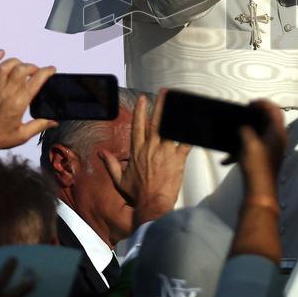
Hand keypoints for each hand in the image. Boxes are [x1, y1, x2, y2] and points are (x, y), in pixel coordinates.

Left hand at [0, 50, 57, 154]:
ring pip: (5, 67)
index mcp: (18, 103)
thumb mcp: (22, 135)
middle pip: (21, 69)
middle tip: (36, 72)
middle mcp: (6, 92)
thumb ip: (40, 125)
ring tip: (22, 66)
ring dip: (16, 62)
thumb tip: (55, 121)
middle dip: (32, 67)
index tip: (51, 70)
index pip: (35, 80)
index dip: (46, 72)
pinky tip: (0, 53)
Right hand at [100, 90, 191, 226]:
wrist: (151, 204)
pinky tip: (196, 122)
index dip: (140, 110)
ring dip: (175, 113)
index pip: (137, 126)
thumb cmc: (137, 194)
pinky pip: (186, 142)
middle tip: (164, 92)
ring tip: (180, 101)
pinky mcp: (178, 159)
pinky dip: (191, 132)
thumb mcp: (119, 179)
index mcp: (137, 151)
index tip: (143, 98)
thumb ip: (110, 164)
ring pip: (170, 127)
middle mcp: (150, 147)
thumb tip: (101, 153)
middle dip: (160, 105)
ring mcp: (165, 152)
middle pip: (156, 121)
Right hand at [238, 100, 286, 199]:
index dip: (263, 104)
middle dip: (256, 116)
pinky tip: (227, 159)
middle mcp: (278, 140)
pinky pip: (254, 148)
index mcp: (278, 133)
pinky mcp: (265, 159)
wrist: (260, 193)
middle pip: (269, 121)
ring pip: (260, 134)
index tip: (249, 104)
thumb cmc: (257, 166)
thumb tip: (243, 127)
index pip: (274, 110)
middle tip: (243, 113)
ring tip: (236, 130)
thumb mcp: (250, 143)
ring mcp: (272, 150)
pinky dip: (242, 148)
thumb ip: (246, 130)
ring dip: (248, 131)